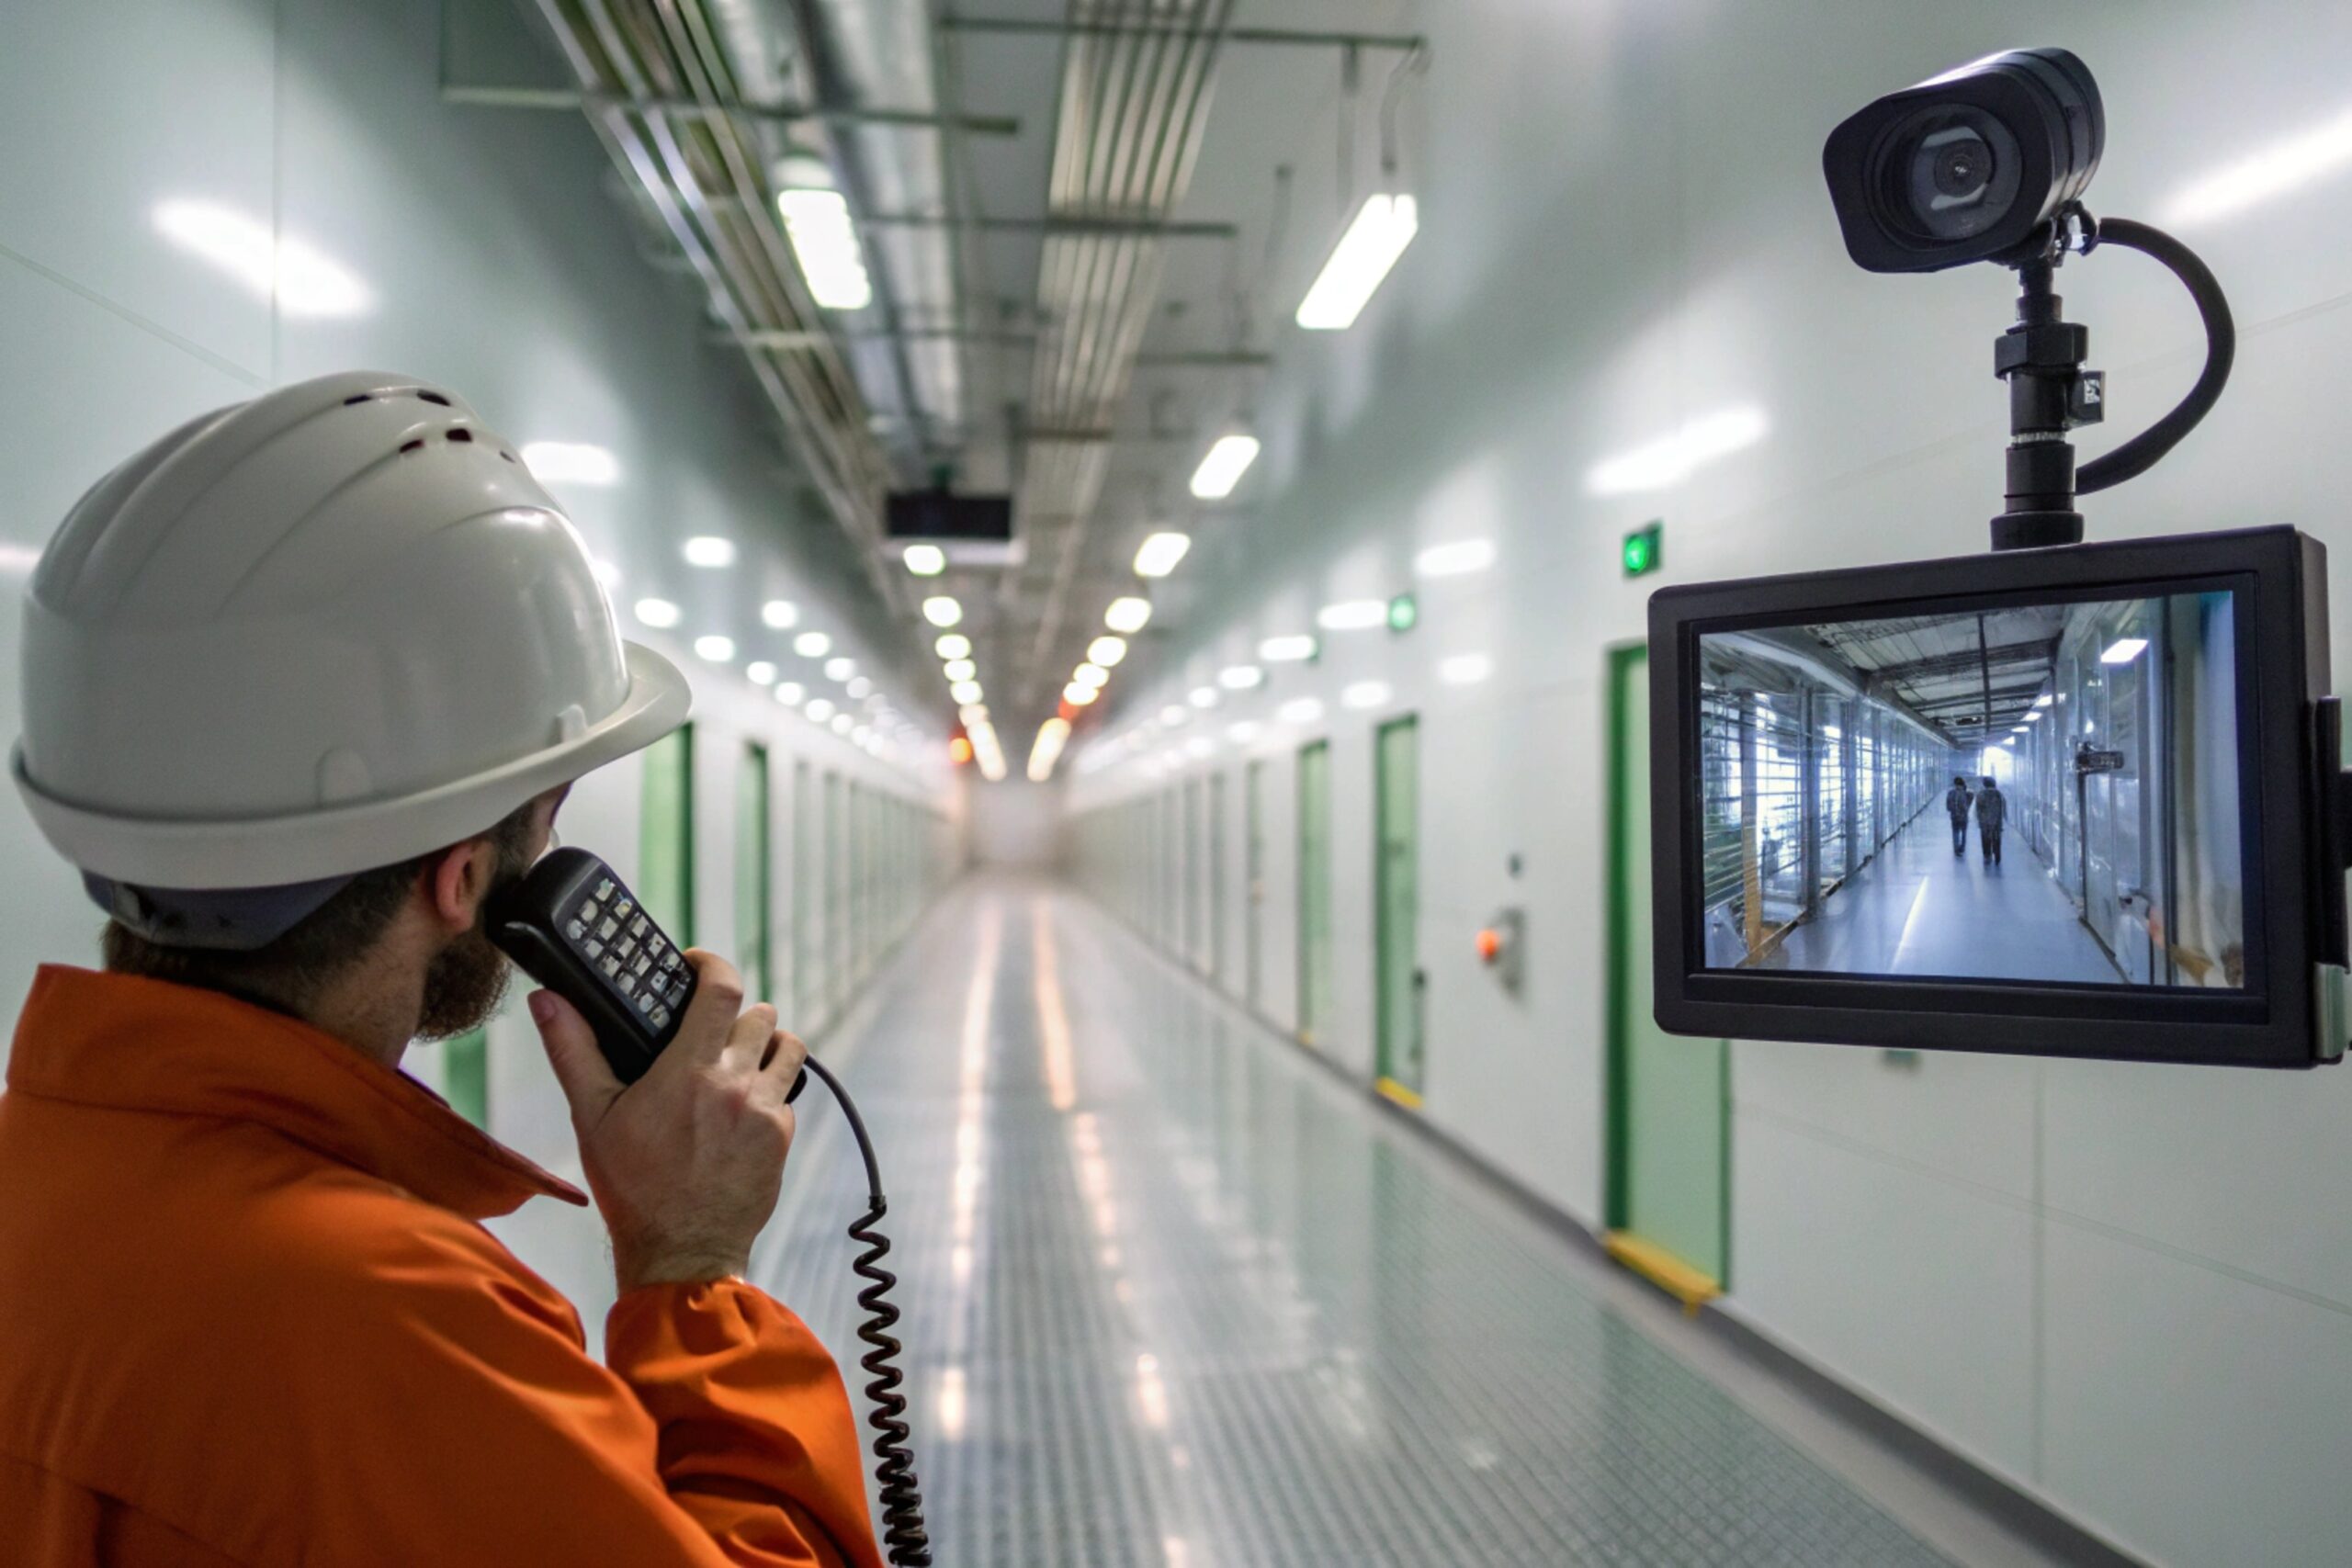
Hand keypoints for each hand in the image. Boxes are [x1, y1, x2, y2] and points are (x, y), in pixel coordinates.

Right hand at [529, 952, 807, 1291]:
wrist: (681, 1253)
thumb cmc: (633, 1188)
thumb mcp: (592, 1118)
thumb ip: (572, 1050)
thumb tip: (548, 1001)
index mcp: (689, 1070)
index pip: (722, 988)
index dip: (713, 965)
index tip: (696, 967)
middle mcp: (736, 1083)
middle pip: (761, 1014)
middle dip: (735, 1014)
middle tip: (708, 1029)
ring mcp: (766, 1111)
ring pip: (787, 1047)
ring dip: (765, 1045)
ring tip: (735, 1060)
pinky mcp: (783, 1138)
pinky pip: (788, 1093)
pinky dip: (769, 1090)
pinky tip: (739, 1108)